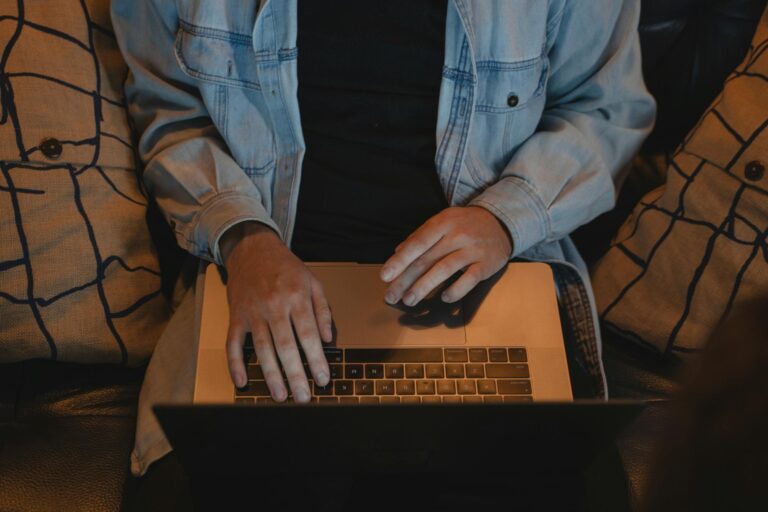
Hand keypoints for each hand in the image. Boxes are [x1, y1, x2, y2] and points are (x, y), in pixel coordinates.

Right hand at [221, 222, 332, 402]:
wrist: (252, 249)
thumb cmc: (286, 268)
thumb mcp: (313, 282)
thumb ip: (323, 310)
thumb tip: (329, 339)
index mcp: (296, 297)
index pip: (308, 334)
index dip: (316, 359)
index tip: (322, 379)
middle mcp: (274, 305)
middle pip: (286, 346)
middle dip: (296, 374)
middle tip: (303, 397)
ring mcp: (253, 312)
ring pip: (262, 348)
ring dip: (271, 375)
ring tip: (280, 395)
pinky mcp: (236, 316)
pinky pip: (233, 343)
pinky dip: (235, 364)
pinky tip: (241, 381)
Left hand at [380, 206, 512, 305]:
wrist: (499, 222)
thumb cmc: (464, 225)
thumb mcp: (442, 223)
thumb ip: (420, 237)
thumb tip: (397, 253)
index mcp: (442, 222)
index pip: (417, 243)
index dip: (399, 261)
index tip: (385, 276)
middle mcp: (457, 234)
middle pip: (427, 259)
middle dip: (406, 280)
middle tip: (391, 296)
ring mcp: (473, 249)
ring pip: (444, 269)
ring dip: (424, 287)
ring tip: (409, 300)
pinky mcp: (487, 264)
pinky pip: (469, 279)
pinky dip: (455, 290)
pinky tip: (444, 298)